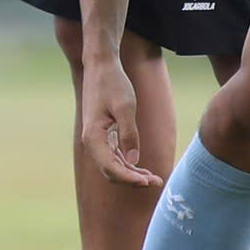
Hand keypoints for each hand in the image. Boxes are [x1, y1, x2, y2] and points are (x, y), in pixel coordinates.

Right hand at [79, 58, 159, 187]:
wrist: (101, 67)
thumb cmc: (112, 84)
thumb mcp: (125, 107)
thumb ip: (129, 134)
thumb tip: (134, 159)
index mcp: (93, 137)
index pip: (110, 167)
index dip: (129, 178)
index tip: (148, 182)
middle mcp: (92, 141)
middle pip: (111, 171)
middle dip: (133, 180)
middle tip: (157, 181)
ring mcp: (96, 139)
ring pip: (113, 166)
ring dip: (132, 174)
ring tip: (154, 178)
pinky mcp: (102, 135)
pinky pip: (114, 156)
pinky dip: (128, 164)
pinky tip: (142, 166)